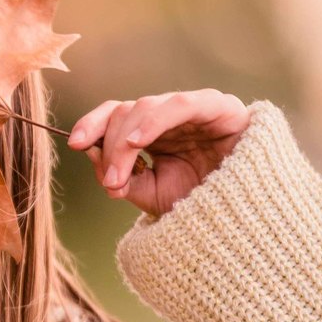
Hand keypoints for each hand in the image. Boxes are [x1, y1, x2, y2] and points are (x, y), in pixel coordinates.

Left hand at [68, 89, 251, 217]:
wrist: (248, 217)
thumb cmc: (201, 204)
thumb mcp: (153, 196)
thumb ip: (123, 178)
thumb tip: (90, 156)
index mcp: (152, 133)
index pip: (114, 116)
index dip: (92, 125)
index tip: (73, 143)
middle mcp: (168, 117)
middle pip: (124, 112)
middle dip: (109, 148)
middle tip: (111, 182)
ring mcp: (193, 109)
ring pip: (146, 106)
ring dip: (124, 141)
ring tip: (119, 175)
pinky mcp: (220, 107)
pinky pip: (182, 104)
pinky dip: (155, 119)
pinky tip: (138, 141)